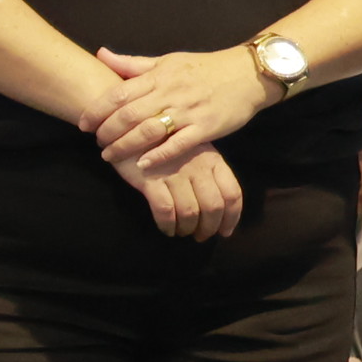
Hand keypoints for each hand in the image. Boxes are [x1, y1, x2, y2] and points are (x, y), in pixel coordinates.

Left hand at [87, 45, 268, 174]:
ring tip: (109, 156)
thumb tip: (100, 54)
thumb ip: (132, 64)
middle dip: (106, 132)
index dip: (96, 111)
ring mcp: (189, 111)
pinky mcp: (207, 127)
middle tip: (95, 142)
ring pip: (149, 131)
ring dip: (125, 146)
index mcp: (158, 76)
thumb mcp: (167, 60)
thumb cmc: (203, 68)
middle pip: (129, 115)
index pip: (118, 94)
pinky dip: (159, 155)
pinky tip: (143, 164)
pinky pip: (179, 144)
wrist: (248, 74)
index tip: (83, 124)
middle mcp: (170, 93)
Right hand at [118, 140, 242, 241]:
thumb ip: (206, 171)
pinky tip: (166, 229)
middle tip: (200, 236)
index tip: (224, 231)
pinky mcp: (150, 180)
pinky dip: (168, 225)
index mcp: (212, 159)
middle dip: (209, 227)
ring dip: (187, 228)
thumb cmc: (162, 140)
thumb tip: (216, 204)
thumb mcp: (193, 150)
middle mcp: (197, 167)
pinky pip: (165, 210)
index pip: (232, 193)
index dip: (231, 217)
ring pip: (190, 212)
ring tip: (181, 232)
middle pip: (213, 206)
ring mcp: (174, 173)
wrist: (128, 125)